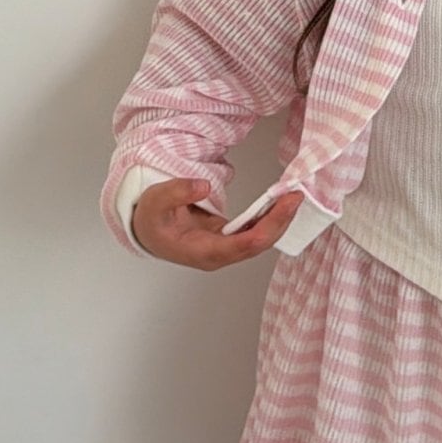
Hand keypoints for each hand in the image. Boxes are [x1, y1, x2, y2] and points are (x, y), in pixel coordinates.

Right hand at [133, 178, 306, 270]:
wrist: (145, 231)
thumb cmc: (150, 220)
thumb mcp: (154, 201)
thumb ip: (177, 192)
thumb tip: (201, 186)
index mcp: (204, 252)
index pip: (247, 243)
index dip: (271, 223)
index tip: (287, 202)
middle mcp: (219, 256)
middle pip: (259, 244)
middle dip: (281, 221)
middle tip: (296, 195)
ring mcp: (225, 250)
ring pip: (260, 240)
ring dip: (279, 220)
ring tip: (292, 197)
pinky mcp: (228, 240)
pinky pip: (254, 233)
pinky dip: (269, 219)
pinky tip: (278, 203)